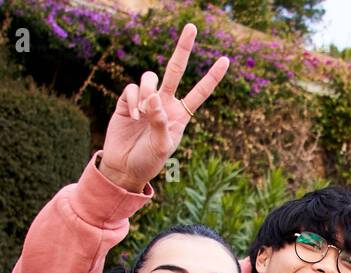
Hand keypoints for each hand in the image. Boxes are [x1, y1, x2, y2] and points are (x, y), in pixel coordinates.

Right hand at [98, 24, 228, 192]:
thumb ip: (160, 123)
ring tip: (144, 113)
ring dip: (147, 92)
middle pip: (176, 70)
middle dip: (184, 48)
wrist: (124, 167)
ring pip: (150, 78)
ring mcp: (146, 101)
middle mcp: (165, 103)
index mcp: (180, 115)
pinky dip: (132, 101)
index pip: (199, 92)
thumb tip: (154, 99)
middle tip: (192, 26)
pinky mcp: (127, 102)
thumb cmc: (148, 161)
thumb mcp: (161, 147)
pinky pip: (131, 90)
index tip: (225, 60)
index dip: (212, 77)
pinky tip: (132, 116)